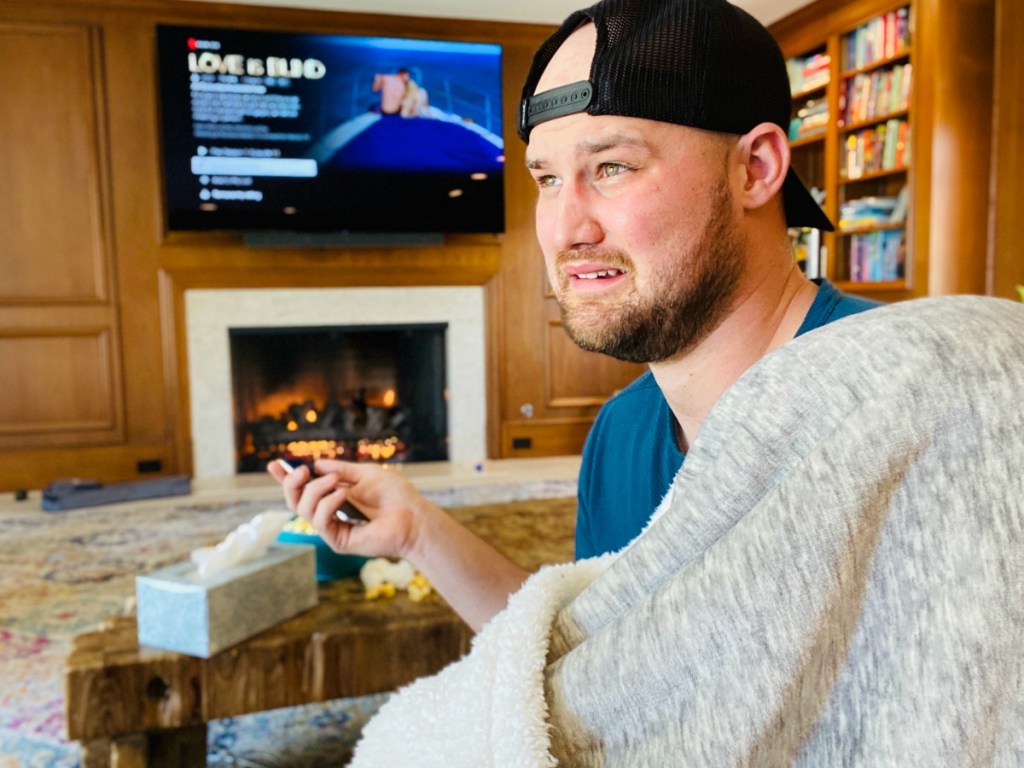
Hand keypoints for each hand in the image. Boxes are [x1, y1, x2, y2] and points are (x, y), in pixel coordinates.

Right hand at [268, 459, 425, 560]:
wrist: (413, 516)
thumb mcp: (365, 473)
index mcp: (334, 496)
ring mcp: (333, 528)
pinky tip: (343, 495)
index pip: (304, 489)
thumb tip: (316, 464)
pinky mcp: (338, 541)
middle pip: (295, 501)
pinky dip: (328, 504)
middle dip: (291, 484)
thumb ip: (340, 469)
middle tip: (301, 471)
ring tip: (334, 482)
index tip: (274, 464)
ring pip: (304, 510)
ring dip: (315, 491)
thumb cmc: (394, 495)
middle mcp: (330, 513)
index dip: (286, 478)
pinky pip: (321, 521)